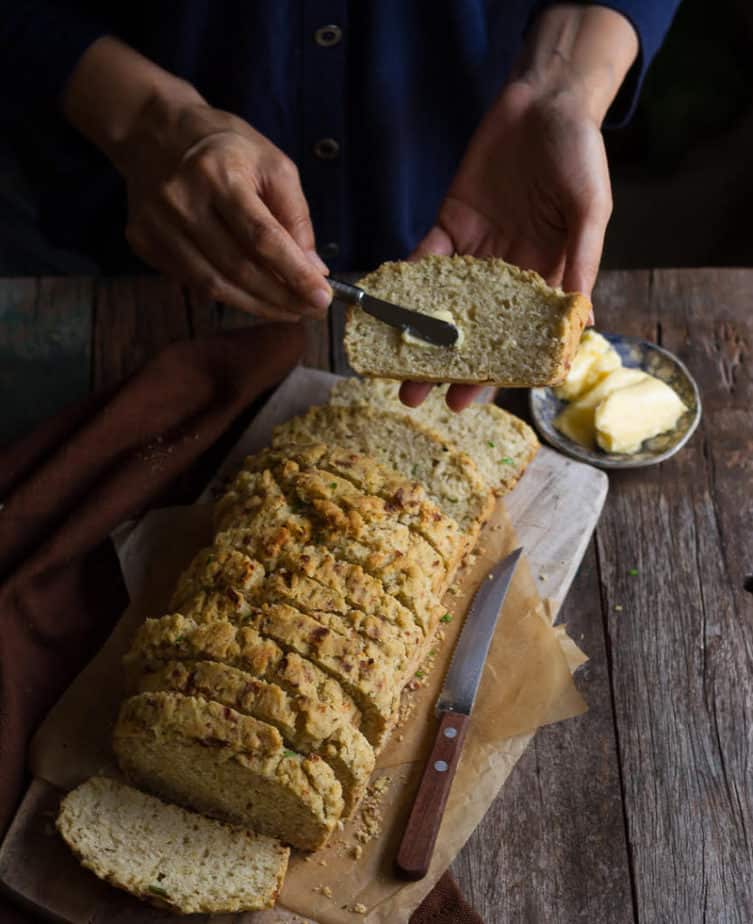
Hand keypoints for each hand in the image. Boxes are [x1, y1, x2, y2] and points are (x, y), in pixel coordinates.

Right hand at [63, 37, 330, 320]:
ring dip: (257, 305)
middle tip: (310, 311)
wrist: (154, 131)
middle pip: (238, 268)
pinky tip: (252, 295)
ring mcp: (157, 224)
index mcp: (219, 174)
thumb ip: (295, 216)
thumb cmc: (225, 147)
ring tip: (287, 310)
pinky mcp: (144, 241)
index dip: (294, 274)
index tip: (322, 299)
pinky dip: (228, 295)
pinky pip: (192, 283)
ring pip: (214, 285)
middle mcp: (182, 200)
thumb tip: (313, 270)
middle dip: (280, 297)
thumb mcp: (272, 164)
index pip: (262, 237)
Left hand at [400, 4, 636, 410]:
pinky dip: (406, 283)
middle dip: (444, 364)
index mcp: (545, 277)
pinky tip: (386, 309)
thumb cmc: (580, 154)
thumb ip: (580, 262)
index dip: (492, 370)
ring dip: (417, 335)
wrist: (545, 98)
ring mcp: (476, 249)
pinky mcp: (451, 223)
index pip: (514, 337)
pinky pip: (425, 258)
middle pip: (472, 329)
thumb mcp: (590, 211)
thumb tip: (583, 322)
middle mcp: (508, 271)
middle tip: (415, 395)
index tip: (467, 398)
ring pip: (442, 303)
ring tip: (393, 367)